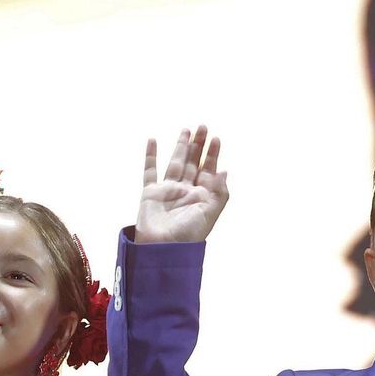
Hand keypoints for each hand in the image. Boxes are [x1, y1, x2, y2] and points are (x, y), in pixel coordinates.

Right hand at [136, 125, 228, 243]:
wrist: (163, 248)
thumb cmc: (188, 235)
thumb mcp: (210, 213)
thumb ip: (219, 192)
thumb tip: (224, 171)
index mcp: (201, 197)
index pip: (208, 170)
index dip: (212, 154)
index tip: (216, 138)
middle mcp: (185, 191)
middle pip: (193, 163)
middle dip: (198, 145)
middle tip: (203, 126)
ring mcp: (167, 191)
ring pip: (176, 163)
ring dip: (181, 146)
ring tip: (187, 130)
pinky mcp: (150, 193)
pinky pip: (150, 170)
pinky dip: (150, 155)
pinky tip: (152, 140)